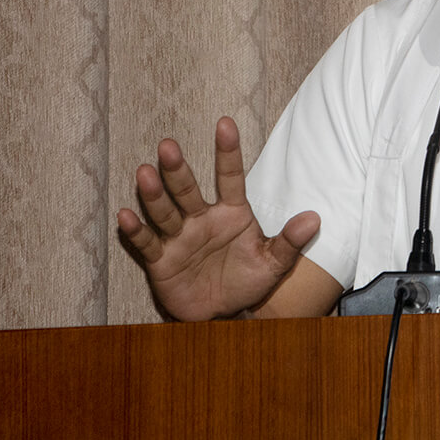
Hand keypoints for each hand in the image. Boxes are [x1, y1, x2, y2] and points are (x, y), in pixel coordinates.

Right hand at [118, 116, 319, 320]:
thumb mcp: (273, 264)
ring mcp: (179, 237)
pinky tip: (125, 215)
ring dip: (154, 194)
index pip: (230, 177)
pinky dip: (136, 231)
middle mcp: (202, 219)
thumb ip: (290, 242)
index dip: (228, 152)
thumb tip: (314, 219)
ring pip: (165, 211)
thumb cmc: (247, 281)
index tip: (225, 123)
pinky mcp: (160, 260)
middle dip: (178, 169)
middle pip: (188, 189)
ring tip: (144, 172)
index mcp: (232, 213)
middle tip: (168, 145)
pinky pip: (146, 243)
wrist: (223, 316)